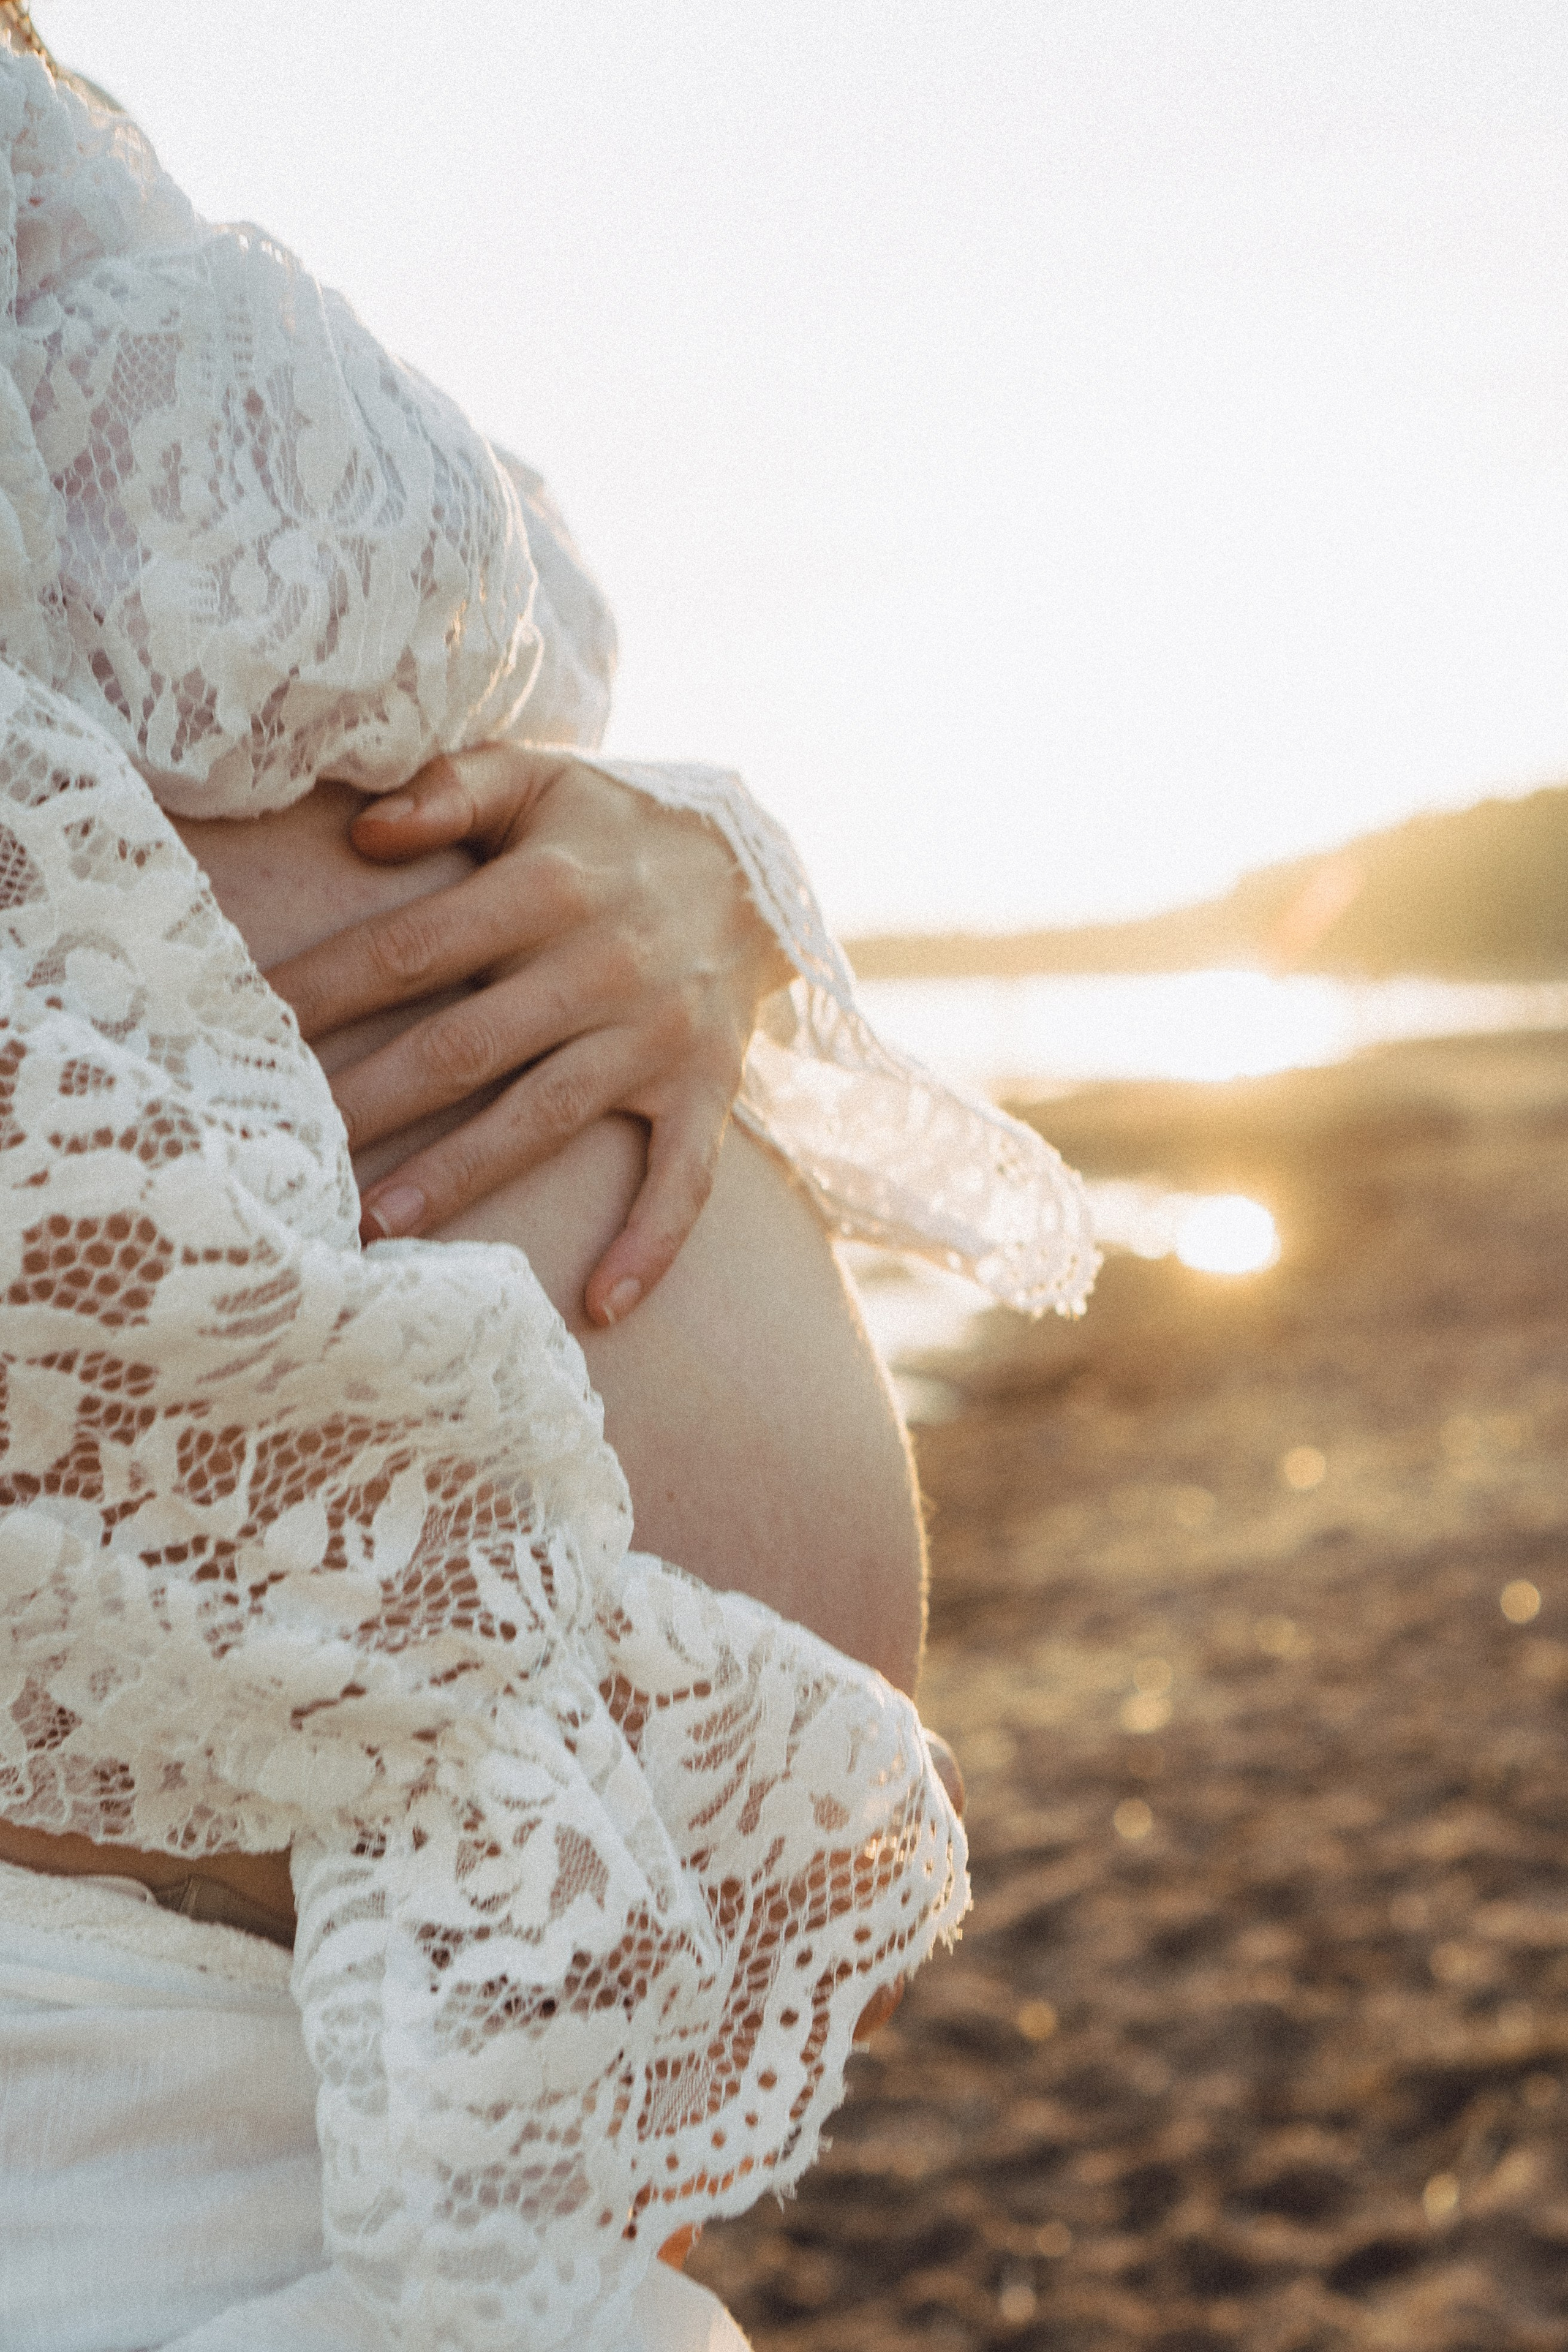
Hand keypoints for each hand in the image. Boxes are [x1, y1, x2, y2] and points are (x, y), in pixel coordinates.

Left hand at [265, 746, 791, 1324]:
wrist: (756, 873)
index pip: (412, 948)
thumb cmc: (612, 831)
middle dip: (370, 1102)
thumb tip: (364, 831)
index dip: (327, 991)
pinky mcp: (705, 1091)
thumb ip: (452, 788)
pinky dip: (648, 1242)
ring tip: (379, 1228)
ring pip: (545, 1117)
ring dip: (462, 1175)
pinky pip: (682, 1177)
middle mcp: (602, 967)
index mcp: (549, 887)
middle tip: (286, 1156)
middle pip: (463, 1046)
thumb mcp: (540, 779)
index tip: (252, 1031)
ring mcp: (656, 1039)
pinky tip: (600, 1305)